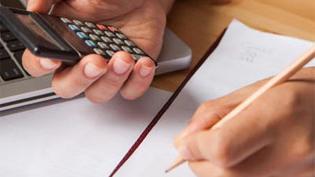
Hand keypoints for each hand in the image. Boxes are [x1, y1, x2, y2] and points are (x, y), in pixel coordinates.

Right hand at [23, 0, 168, 101]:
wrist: (141, 1)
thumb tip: (36, 8)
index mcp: (63, 42)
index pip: (39, 63)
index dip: (41, 65)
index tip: (53, 60)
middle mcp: (82, 61)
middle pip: (68, 87)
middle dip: (80, 78)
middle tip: (95, 61)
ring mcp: (106, 71)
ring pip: (99, 93)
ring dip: (112, 80)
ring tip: (123, 57)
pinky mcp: (129, 75)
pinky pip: (130, 91)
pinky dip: (138, 81)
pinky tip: (143, 62)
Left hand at [175, 67, 314, 176]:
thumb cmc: (304, 91)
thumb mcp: (257, 90)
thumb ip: (215, 114)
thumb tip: (186, 140)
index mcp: (280, 114)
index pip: (222, 147)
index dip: (195, 147)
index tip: (185, 142)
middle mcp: (292, 152)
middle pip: (224, 173)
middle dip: (199, 161)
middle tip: (197, 146)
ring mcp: (298, 175)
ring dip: (215, 168)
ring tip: (221, 147)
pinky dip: (235, 173)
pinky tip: (242, 156)